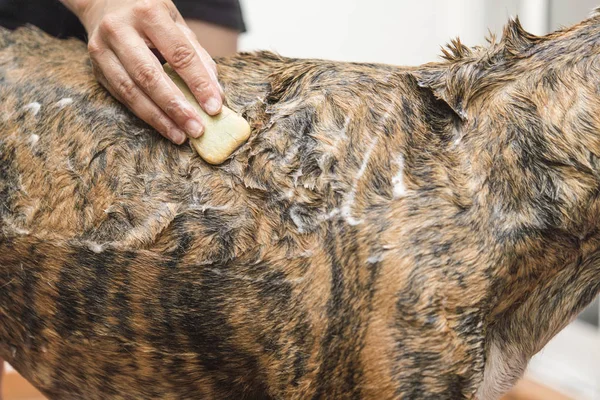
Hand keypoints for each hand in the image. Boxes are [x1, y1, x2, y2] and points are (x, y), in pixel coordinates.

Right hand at [62, 0, 223, 143]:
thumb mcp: (176, 24)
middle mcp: (120, 29)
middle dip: (176, 107)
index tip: (214, 107)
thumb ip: (198, 56)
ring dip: (159, 118)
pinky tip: (163, 126)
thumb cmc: (150, 16)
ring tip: (180, 135)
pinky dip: (145, 115)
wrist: (104, 2)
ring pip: (131, 91)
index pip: (178, 53)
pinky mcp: (96, 69)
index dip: (198, 83)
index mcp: (148, 13)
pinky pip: (122, 97)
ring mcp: (102, 49)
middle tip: (197, 129)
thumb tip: (216, 94)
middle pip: (150, 76)